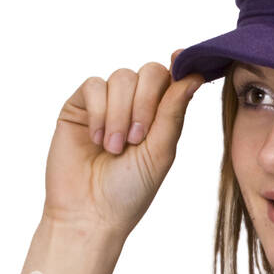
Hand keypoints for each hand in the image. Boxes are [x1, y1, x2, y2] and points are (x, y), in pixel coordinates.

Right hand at [43, 49, 203, 237]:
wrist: (89, 213)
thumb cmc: (129, 191)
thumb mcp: (160, 152)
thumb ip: (174, 112)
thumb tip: (195, 74)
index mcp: (160, 117)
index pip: (172, 79)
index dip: (179, 67)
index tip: (180, 60)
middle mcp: (134, 106)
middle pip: (149, 72)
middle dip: (146, 103)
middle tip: (137, 139)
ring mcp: (106, 105)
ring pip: (121, 78)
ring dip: (121, 114)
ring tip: (114, 148)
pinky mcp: (78, 107)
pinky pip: (94, 86)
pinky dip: (99, 112)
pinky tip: (97, 139)